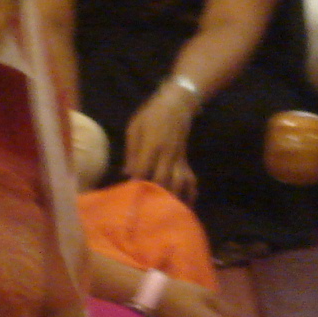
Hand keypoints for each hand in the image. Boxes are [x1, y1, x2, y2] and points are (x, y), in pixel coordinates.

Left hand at [123, 85, 196, 201]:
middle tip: (144, 208)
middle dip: (154, 195)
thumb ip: (132, 152)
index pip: (145, 170)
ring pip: (179, 182)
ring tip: (165, 211)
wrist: (176, 105)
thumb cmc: (150, 115)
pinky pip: (190, 178)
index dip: (137, 183)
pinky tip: (186, 204)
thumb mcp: (134, 129)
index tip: (129, 195)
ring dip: (173, 197)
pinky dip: (190, 192)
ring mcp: (179, 158)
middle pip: (163, 180)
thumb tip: (127, 174)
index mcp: (153, 145)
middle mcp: (168, 154)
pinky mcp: (185, 160)